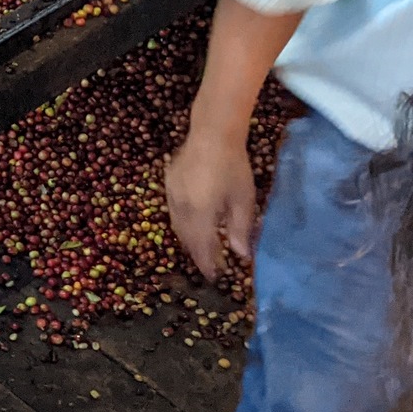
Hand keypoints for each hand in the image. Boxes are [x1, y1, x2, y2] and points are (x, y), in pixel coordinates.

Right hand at [166, 127, 257, 283]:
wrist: (212, 135)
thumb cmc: (234, 167)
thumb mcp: (243, 199)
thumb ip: (240, 229)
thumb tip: (241, 256)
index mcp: (200, 213)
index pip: (201, 246)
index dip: (208, 263)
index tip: (216, 277)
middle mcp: (181, 208)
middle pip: (186, 238)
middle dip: (198, 254)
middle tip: (210, 266)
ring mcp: (171, 196)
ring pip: (177, 226)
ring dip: (189, 240)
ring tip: (201, 249)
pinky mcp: (169, 185)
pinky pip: (173, 212)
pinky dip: (182, 224)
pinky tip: (193, 224)